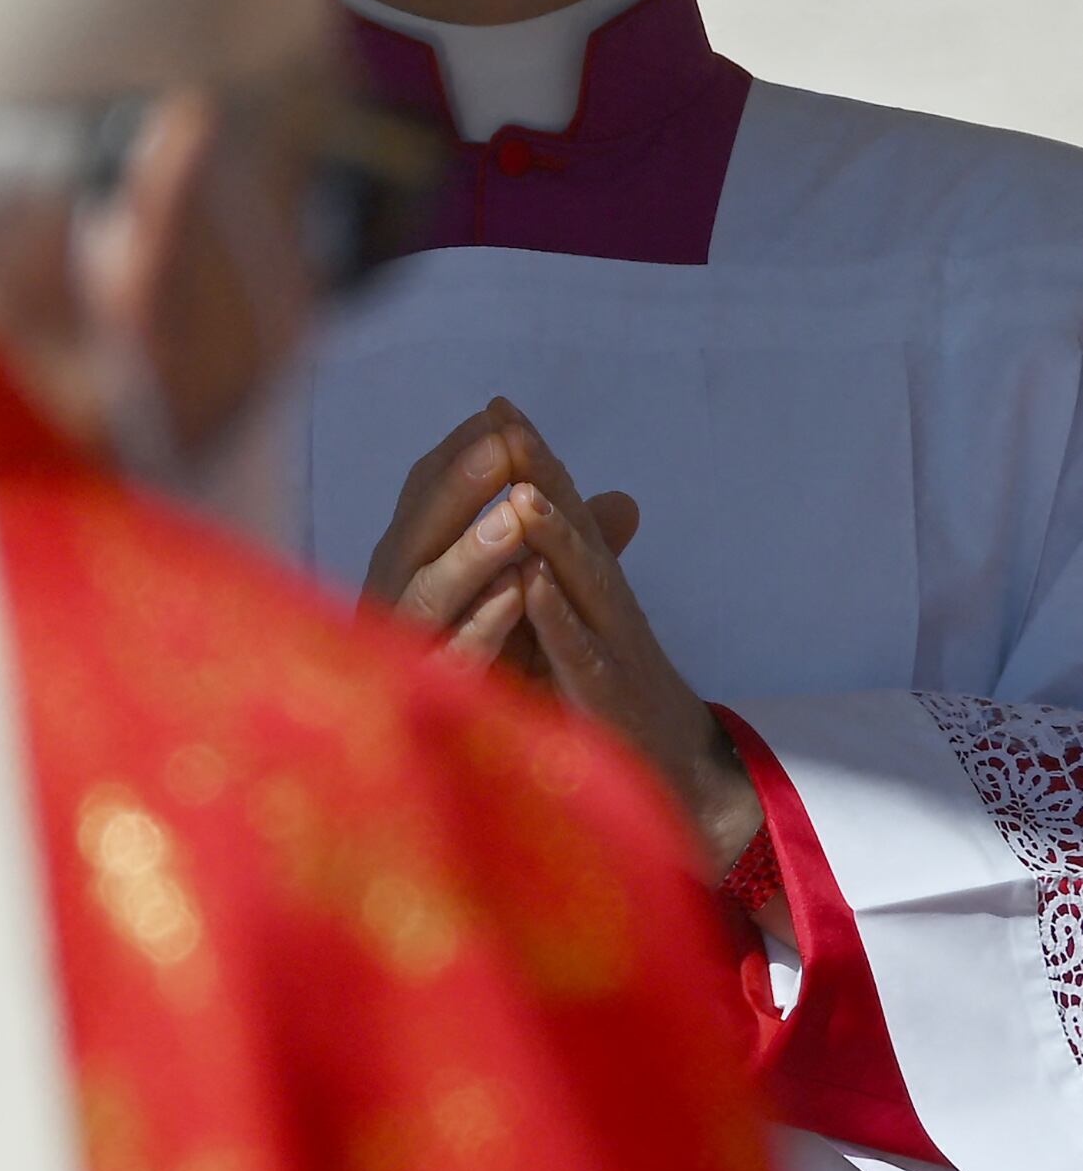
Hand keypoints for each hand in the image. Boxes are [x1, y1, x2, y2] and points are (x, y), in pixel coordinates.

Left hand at [361, 397, 758, 867]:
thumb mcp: (583, 616)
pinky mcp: (605, 694)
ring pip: (579, 583)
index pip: (559, 510)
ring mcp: (608, 645)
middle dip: (540, 473)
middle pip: (569, 529)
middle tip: (507, 422)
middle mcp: (603, 603)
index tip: (498, 405)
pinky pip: (579, 652)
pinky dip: (557, 619)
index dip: (532, 458)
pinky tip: (532, 588)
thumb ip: (566, 564)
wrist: (673, 766)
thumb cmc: (613, 684)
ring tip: (521, 493)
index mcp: (589, 584)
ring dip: (553, 536)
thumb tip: (534, 507)